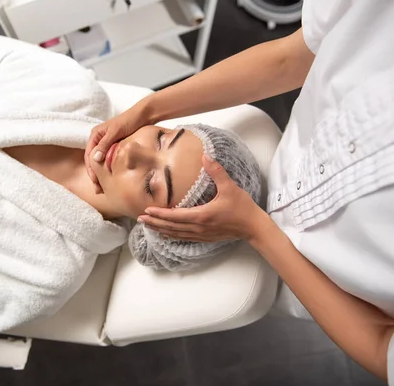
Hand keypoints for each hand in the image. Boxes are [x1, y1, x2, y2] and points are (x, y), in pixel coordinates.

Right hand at [84, 100, 152, 192]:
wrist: (143, 116)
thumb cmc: (129, 121)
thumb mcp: (115, 132)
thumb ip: (105, 144)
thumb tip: (95, 158)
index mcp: (95, 135)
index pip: (89, 156)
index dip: (91, 170)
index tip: (95, 181)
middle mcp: (99, 140)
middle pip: (93, 160)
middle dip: (95, 175)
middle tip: (98, 189)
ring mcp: (106, 143)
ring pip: (100, 162)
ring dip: (101, 174)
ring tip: (104, 188)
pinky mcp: (115, 146)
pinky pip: (108, 160)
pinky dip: (108, 169)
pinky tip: (112, 178)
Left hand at [138, 155, 272, 243]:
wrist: (253, 227)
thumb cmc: (242, 208)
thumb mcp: (230, 187)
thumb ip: (216, 171)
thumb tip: (206, 156)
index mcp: (202, 216)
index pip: (175, 216)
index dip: (160, 215)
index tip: (147, 211)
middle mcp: (198, 227)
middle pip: (171, 227)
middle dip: (155, 223)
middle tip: (140, 219)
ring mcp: (201, 234)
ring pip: (176, 234)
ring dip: (161, 230)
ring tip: (148, 226)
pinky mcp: (204, 237)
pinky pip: (183, 237)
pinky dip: (171, 235)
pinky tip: (166, 233)